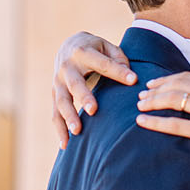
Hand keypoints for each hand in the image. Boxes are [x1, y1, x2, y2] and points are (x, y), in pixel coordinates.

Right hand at [53, 31, 135, 147]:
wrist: (68, 45)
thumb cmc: (94, 48)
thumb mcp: (106, 46)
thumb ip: (118, 58)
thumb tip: (130, 77)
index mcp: (83, 52)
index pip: (102, 63)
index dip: (118, 71)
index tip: (133, 80)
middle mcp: (67, 67)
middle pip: (75, 84)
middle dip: (84, 97)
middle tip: (93, 110)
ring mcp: (58, 82)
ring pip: (61, 101)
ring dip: (68, 117)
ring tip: (77, 132)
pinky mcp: (55, 94)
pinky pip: (55, 114)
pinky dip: (59, 129)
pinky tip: (65, 144)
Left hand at [136, 73, 189, 189]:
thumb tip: (187, 99)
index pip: (187, 77)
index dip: (165, 80)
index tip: (150, 86)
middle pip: (178, 85)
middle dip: (155, 90)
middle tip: (140, 97)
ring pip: (175, 100)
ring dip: (153, 102)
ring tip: (139, 107)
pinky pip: (176, 124)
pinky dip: (155, 122)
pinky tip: (141, 122)